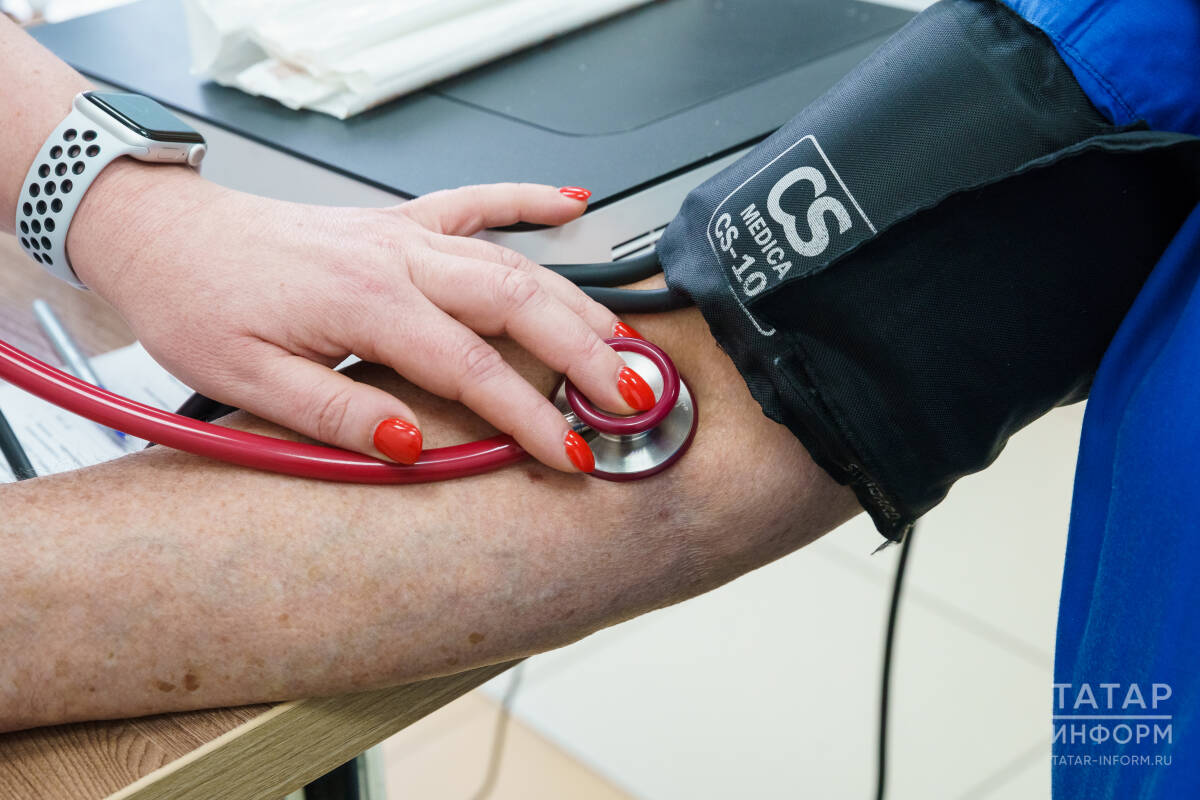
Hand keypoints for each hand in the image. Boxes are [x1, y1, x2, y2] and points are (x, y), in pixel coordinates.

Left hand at [66, 163, 654, 471]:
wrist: (165, 237)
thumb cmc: (199, 304)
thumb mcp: (250, 381)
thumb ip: (338, 416)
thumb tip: (412, 445)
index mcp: (366, 303)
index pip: (473, 369)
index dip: (531, 417)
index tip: (572, 454)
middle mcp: (397, 260)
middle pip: (519, 304)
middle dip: (585, 355)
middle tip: (631, 397)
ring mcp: (403, 235)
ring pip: (513, 262)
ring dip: (576, 302)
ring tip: (623, 343)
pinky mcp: (397, 222)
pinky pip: (476, 202)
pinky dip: (528, 201)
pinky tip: (570, 205)